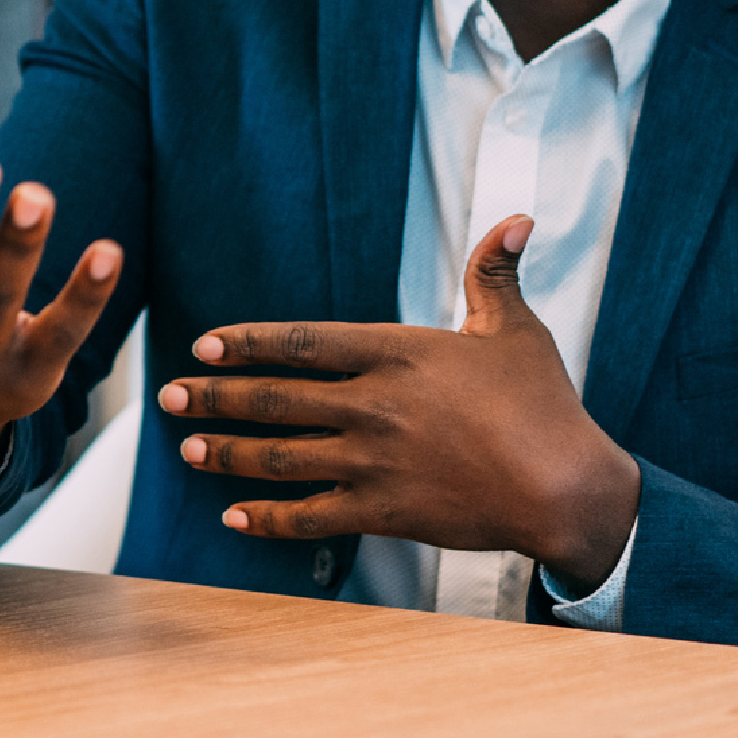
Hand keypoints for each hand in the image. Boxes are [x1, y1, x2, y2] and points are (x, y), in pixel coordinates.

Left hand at [162, 215, 641, 591]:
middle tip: (168, 397)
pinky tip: (234, 517)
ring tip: (186, 449)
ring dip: (228, 454)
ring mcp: (375, 462)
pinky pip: (311, 516)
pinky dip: (268, 518)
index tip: (204, 343)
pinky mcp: (385, 512)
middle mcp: (374, 405)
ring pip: (281, 456)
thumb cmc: (544, 405)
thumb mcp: (515, 329)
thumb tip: (517, 219)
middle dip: (215, 397)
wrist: (569, 489)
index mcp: (396, 354)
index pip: (302, 341)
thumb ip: (494, 274)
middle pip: (275, 398)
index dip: (248, 342)